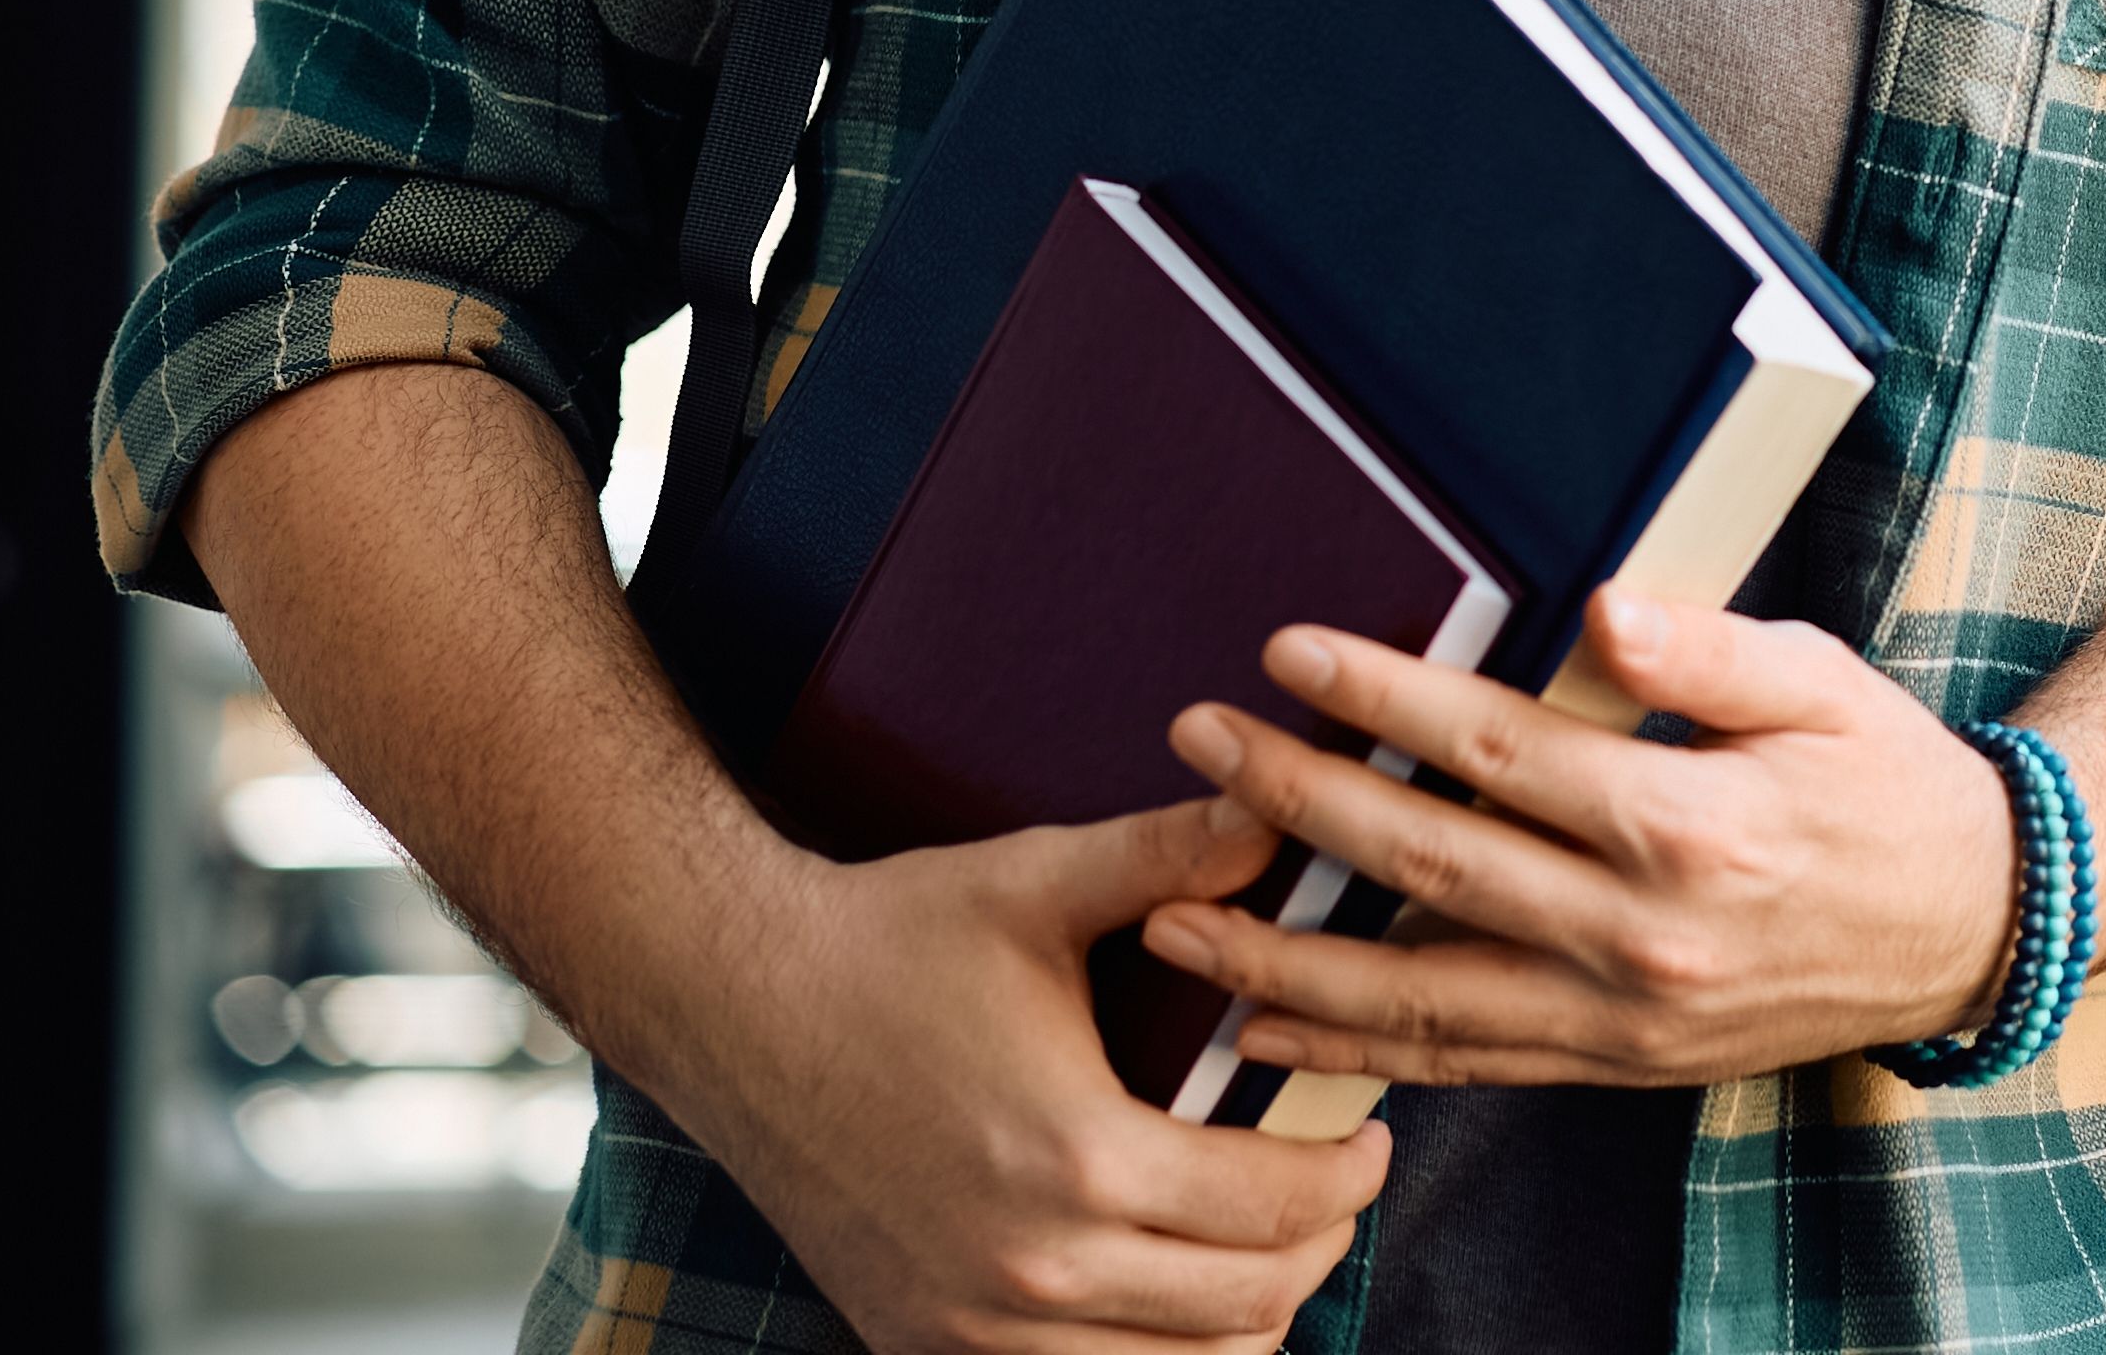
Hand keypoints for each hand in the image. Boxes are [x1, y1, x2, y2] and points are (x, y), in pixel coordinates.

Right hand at [655, 794, 1390, 1354]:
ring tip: (1266, 1239)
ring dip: (1244, 1318)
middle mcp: (1028, 1266)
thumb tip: (1283, 805)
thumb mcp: (1041, 883)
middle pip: (1245, 1308)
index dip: (1351, 1175)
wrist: (734, 1006)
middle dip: (1320, 1246)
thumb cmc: (890, 939)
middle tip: (1336, 1184)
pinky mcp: (924, 1343)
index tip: (1371, 1133)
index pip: (1276, 1211)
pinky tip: (1168, 1288)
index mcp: (1078, 1158)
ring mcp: (969, 1323)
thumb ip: (1174, 853)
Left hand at [1145, 593, 2026, 1089]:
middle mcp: (1644, 933)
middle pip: (1433, 870)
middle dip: (1296, 809)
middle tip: (1195, 749)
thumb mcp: (1824, 682)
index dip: (1385, 703)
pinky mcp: (1616, 1064)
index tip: (1287, 654)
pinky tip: (1266, 1030)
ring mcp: (1623, 1015)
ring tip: (1175, 925)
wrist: (1972, 929)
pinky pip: (1463, 1067)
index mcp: (1692, 823)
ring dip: (1284, 963)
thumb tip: (1602, 606)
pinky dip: (1355, 1053)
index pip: (1501, 753)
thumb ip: (1708, 650)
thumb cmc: (1890, 782)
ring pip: (1420, 997)